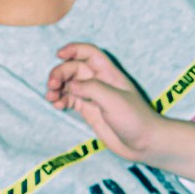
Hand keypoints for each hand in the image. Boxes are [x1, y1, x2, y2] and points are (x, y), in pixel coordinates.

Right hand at [46, 44, 166, 160]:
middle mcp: (100, 82)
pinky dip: (60, 100)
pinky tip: (57, 105)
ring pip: (69, 84)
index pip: (89, 53)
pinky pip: (70, 99)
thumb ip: (91, 88)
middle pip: (74, 68)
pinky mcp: (89, 111)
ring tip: (51, 97)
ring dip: (57, 87)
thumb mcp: (113, 100)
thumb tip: (71, 84)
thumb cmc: (134, 119)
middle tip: (52, 85)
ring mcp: (93, 97)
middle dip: (60, 73)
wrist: (144, 144)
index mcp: (108, 73)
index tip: (59, 54)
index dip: (74, 49)